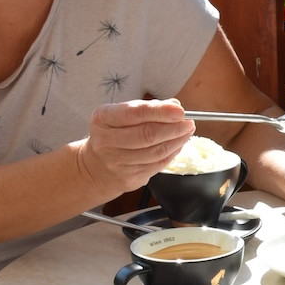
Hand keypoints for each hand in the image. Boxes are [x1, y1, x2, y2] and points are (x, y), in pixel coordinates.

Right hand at [77, 99, 195, 194]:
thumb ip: (147, 108)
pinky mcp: (129, 178)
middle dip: (173, 128)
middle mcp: (106, 141)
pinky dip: (172, 153)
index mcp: (103, 119)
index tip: (180, 110)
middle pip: (147, 135)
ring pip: (155, 152)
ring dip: (177, 141)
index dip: (161, 111)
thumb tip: (174, 106)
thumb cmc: (112, 134)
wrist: (95, 166)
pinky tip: (178, 145)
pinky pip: (157, 164)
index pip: (135, 113)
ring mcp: (117, 162)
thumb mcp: (120, 115)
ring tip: (187, 132)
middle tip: (188, 122)